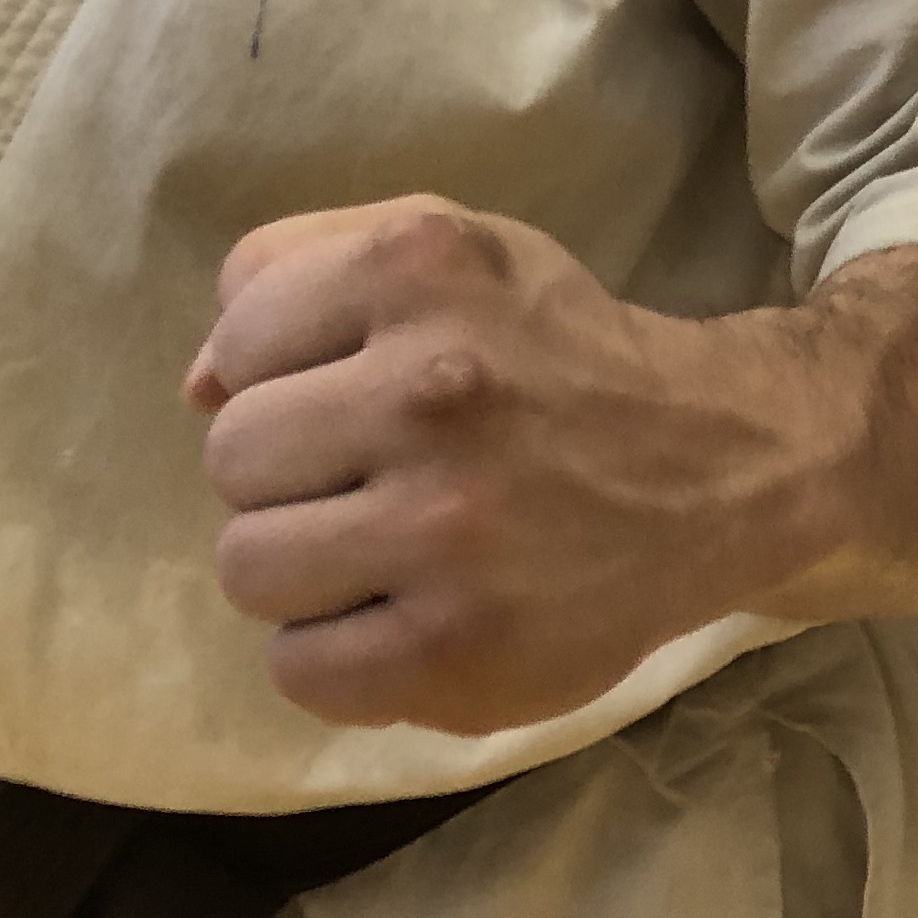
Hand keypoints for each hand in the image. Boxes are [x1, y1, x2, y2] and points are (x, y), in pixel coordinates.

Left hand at [185, 198, 797, 733]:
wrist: (721, 466)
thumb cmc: (558, 353)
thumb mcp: (455, 247)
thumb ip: (303, 268)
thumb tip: (196, 385)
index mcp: (423, 267)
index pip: (239, 342)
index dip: (287, 372)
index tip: (358, 388)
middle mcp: (434, 387)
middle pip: (233, 458)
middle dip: (294, 472)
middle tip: (379, 474)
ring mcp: (446, 526)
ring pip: (248, 567)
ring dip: (307, 566)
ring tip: (389, 547)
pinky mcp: (456, 647)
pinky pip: (299, 670)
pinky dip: (339, 654)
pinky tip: (407, 612)